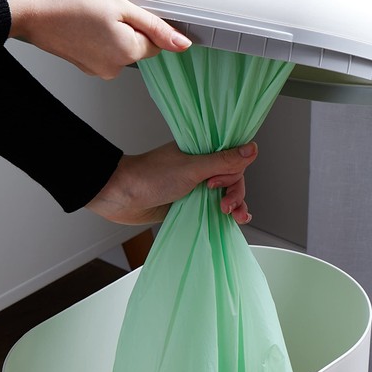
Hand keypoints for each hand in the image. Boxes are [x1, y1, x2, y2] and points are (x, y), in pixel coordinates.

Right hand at [0, 0, 191, 78]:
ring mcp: (97, 69)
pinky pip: (102, 49)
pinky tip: (82, 23)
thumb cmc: (69, 2)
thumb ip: (155, 26)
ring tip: (91, 15)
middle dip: (128, 26)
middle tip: (106, 9)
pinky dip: (97, 36)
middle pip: (137, 46)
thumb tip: (182, 44)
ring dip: (111, 30)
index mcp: (128, 53)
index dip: (145, 22)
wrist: (30, 10)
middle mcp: (114, 68)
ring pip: (119, 47)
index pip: (156, 42)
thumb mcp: (120, 5)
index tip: (128, 10)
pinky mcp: (84, 65)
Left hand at [86, 141, 258, 225]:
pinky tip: (231, 221)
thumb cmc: (150, 177)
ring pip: (224, 195)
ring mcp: (195, 185)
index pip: (233, 159)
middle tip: (223, 205)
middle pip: (233, 179)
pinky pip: (212, 208)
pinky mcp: (188, 202)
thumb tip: (252, 149)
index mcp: (202, 150)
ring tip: (234, 217)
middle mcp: (201, 166)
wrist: (120, 196)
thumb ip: (223, 162)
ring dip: (234, 206)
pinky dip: (223, 215)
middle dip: (234, 194)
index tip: (219, 184)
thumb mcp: (192, 169)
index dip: (234, 173)